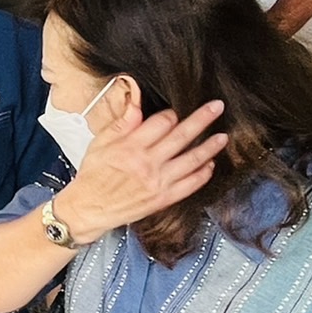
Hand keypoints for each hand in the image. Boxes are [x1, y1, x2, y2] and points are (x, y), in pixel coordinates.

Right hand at [53, 99, 227, 244]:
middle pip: (181, 136)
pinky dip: (203, 174)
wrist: (89, 208)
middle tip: (217, 107)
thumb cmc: (93, 175)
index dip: (171, 114)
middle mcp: (147, 163)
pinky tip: (209, 165)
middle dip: (202, 119)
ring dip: (210, 147)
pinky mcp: (163, 198)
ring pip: (192, 160)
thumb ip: (121, 124)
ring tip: (222, 137)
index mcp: (130, 146)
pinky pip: (190, 184)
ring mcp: (157, 181)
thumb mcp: (99, 143)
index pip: (161, 123)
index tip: (175, 112)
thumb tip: (135, 104)